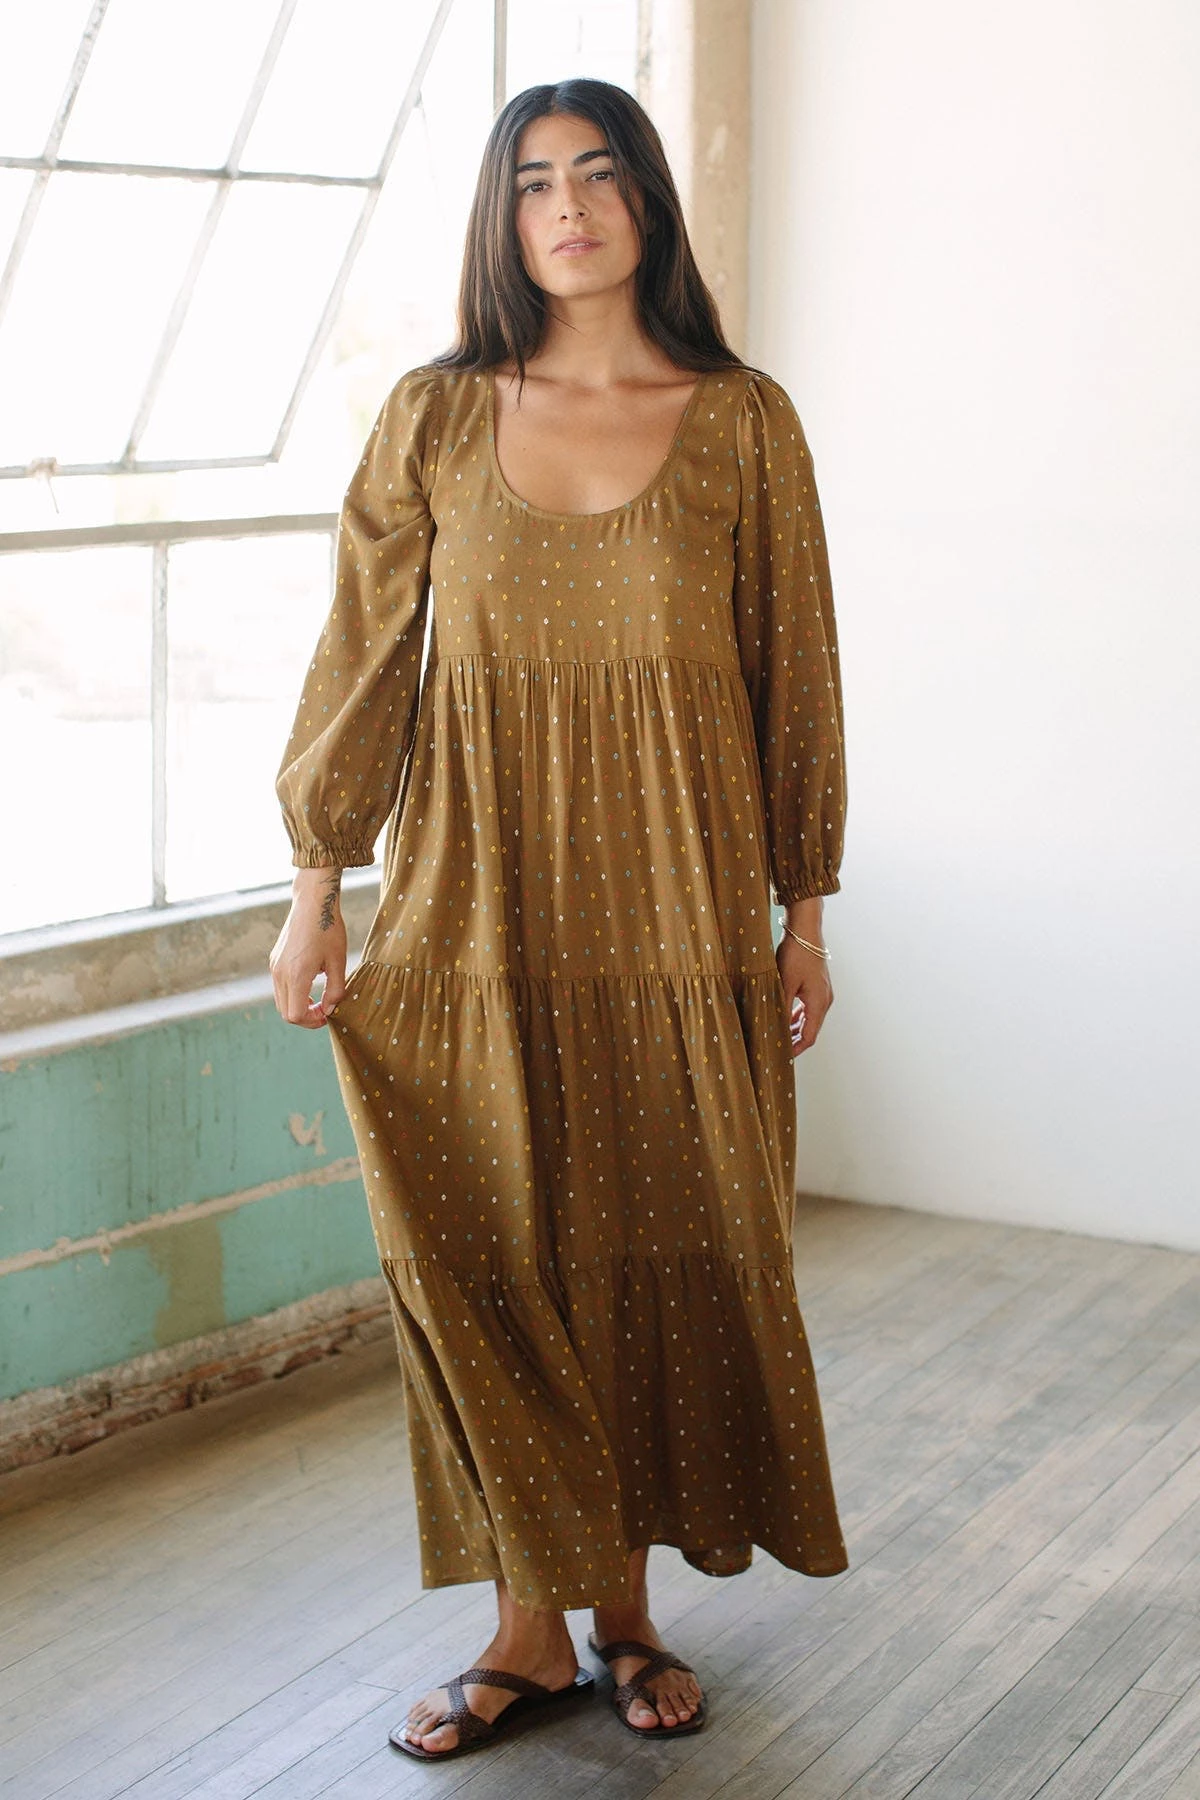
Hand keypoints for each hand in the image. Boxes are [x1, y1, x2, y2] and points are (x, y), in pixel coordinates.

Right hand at [269, 869, 346, 1028]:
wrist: (312, 903)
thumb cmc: (329, 930)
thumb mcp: (339, 961)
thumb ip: (335, 990)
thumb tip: (329, 1009)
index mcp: (297, 975)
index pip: (295, 1015)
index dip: (312, 1021)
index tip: (328, 1014)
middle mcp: (280, 973)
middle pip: (285, 1013)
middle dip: (305, 1018)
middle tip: (324, 1011)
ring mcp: (274, 967)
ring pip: (280, 1001)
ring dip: (298, 1006)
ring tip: (318, 1001)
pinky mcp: (274, 961)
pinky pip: (280, 987)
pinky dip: (292, 994)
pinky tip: (309, 984)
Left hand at [776, 933, 833, 1056]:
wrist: (805, 930)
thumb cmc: (796, 954)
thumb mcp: (784, 983)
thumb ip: (781, 1007)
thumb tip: (774, 1028)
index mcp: (819, 1003)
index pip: (809, 1037)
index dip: (795, 1049)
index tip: (781, 1057)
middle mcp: (825, 1000)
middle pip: (811, 1030)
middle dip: (795, 1041)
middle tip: (778, 1049)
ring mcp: (823, 992)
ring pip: (810, 1019)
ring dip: (795, 1029)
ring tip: (779, 1036)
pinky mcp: (818, 985)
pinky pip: (809, 1008)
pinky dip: (798, 1016)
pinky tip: (785, 1018)